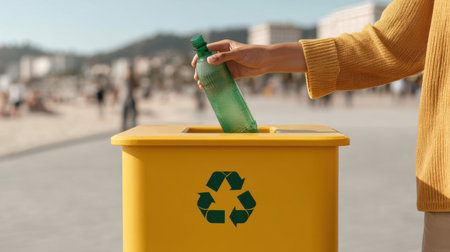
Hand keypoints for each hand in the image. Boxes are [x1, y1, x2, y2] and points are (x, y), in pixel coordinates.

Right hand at [191, 39, 305, 88]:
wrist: (266, 62)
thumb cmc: (253, 53)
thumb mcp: (238, 54)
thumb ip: (223, 57)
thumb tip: (209, 61)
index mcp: (224, 46)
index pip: (207, 50)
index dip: (199, 56)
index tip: (195, 64)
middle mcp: (224, 55)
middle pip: (209, 62)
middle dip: (202, 70)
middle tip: (197, 78)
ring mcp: (228, 65)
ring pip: (214, 72)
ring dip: (208, 78)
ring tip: (202, 85)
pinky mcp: (233, 73)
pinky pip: (222, 78)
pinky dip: (216, 83)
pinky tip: (211, 88)